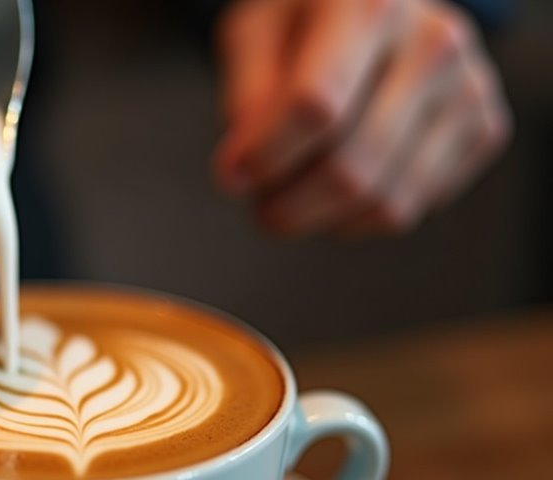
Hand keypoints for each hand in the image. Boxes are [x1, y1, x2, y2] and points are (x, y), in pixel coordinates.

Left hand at [213, 0, 510, 236]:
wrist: (378, 9)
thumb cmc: (302, 25)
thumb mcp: (254, 35)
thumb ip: (246, 95)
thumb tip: (243, 168)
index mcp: (368, 5)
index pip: (315, 107)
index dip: (266, 157)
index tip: (233, 177)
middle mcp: (432, 42)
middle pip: (350, 165)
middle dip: (288, 205)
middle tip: (260, 208)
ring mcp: (468, 87)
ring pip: (384, 201)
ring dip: (320, 220)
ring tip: (291, 201)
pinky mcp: (485, 128)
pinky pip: (410, 209)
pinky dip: (358, 220)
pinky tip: (335, 194)